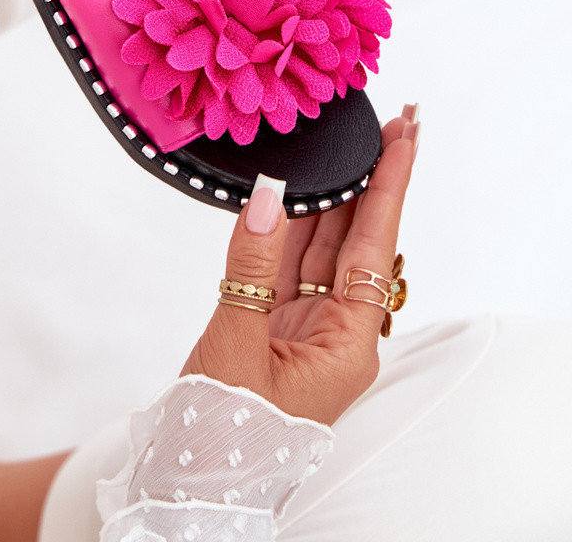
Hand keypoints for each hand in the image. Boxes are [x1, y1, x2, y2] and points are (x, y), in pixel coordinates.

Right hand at [181, 106, 418, 425]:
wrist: (191, 475)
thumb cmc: (223, 429)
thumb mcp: (236, 344)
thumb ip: (251, 264)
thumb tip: (266, 196)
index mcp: (348, 343)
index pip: (375, 246)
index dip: (390, 186)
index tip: (407, 137)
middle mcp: (338, 329)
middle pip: (361, 238)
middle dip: (376, 180)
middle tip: (392, 123)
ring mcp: (307, 323)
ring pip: (326, 244)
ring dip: (337, 194)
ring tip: (351, 141)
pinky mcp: (275, 320)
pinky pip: (289, 259)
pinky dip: (291, 222)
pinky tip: (297, 186)